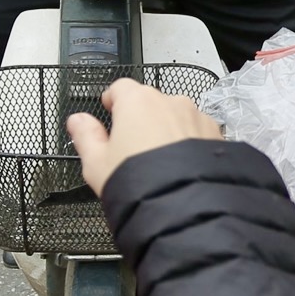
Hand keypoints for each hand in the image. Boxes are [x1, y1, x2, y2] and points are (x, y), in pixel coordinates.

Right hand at [65, 78, 222, 193]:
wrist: (185, 207)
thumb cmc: (139, 184)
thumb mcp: (97, 163)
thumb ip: (85, 136)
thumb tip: (77, 121)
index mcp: (138, 101)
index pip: (121, 88)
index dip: (114, 101)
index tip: (110, 112)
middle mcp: (171, 102)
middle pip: (151, 103)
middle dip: (142, 120)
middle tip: (132, 148)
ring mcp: (197, 117)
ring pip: (176, 118)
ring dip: (167, 132)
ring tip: (159, 163)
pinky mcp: (217, 136)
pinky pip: (197, 134)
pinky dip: (189, 145)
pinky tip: (180, 169)